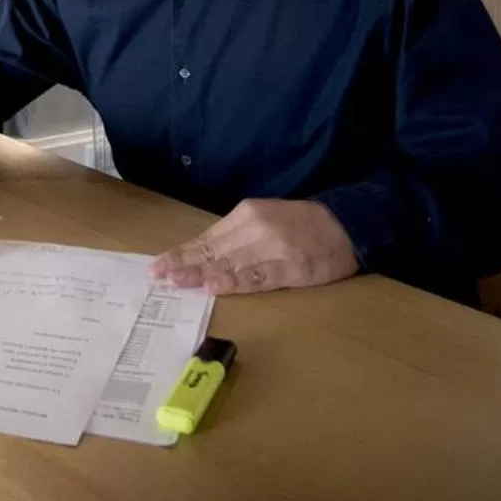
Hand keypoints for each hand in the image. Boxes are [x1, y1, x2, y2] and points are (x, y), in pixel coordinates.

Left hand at [151, 198, 358, 294]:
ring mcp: (273, 248)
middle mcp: (256, 228)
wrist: (344, 225)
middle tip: (157, 276)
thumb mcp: (265, 220)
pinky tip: (215, 286)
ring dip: (201, 273)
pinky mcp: (291, 267)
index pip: (207, 237)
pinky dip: (234, 281)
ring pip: (230, 263)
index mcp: (247, 214)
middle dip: (183, 264)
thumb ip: (236, 236)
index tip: (158, 265)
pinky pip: (258, 276)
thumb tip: (201, 257)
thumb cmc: (300, 225)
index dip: (182, 253)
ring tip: (177, 282)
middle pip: (213, 250)